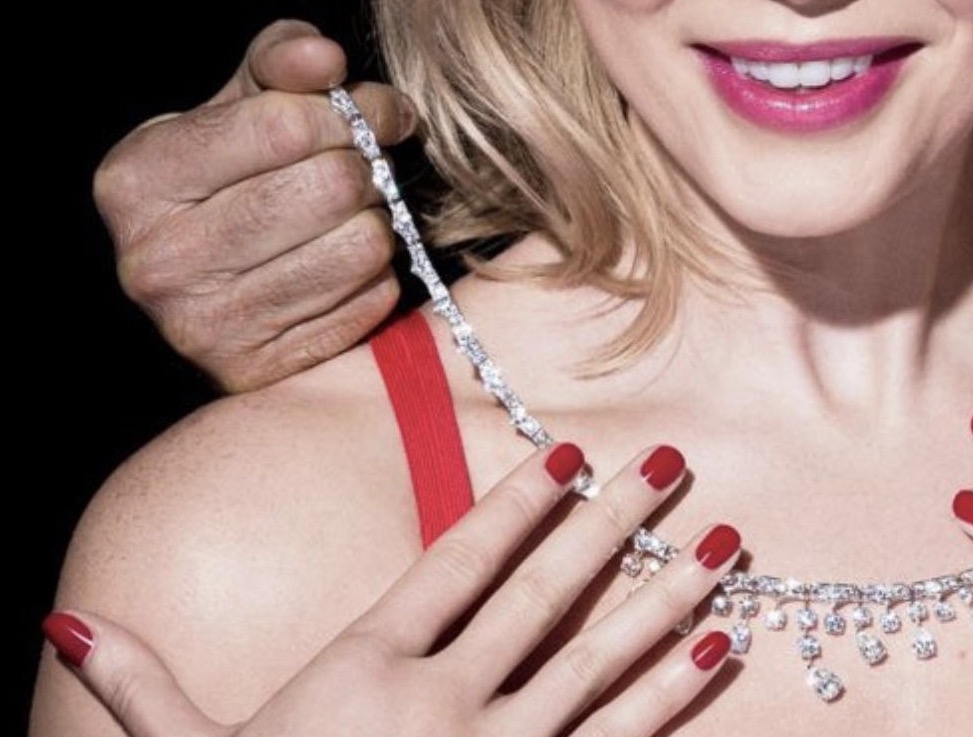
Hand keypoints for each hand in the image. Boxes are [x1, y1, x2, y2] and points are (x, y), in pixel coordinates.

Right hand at [39, 442, 741, 736]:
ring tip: (724, 545)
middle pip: (542, 595)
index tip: (569, 452)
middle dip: (611, 524)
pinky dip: (673, 694)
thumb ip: (140, 686)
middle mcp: (440, 701)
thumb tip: (64, 622)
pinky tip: (719, 650)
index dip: (515, 504)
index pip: (455, 563)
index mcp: (361, 670)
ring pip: (597, 660)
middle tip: (672, 463)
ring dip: (665, 598)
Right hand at [95, 20, 417, 391]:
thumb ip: (279, 62)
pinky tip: (340, 267)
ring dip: (377, 222)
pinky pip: (370, 301)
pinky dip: (374, 278)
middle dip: (365, 166)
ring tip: (348, 216)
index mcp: (136, 179)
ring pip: (362, 245)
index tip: (377, 109)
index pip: (286, 125)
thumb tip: (323, 57)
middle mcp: (157, 258)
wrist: (210, 285)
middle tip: (363, 166)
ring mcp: (202, 324)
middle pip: (330, 186)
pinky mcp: (257, 368)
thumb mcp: (237, 105)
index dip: (352, 108)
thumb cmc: (231, 176)